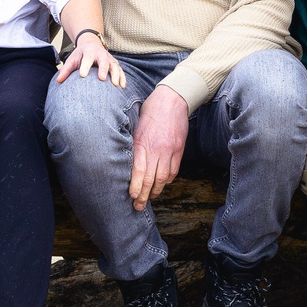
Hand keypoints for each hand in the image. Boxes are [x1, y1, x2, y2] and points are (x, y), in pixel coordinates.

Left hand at [54, 31, 125, 89]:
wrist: (92, 45)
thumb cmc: (81, 55)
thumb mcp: (72, 59)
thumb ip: (66, 70)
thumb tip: (58, 81)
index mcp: (89, 52)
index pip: (87, 58)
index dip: (85, 66)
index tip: (82, 75)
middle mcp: (101, 54)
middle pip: (104, 61)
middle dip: (103, 69)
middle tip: (102, 79)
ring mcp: (110, 59)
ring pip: (115, 66)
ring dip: (116, 75)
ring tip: (116, 85)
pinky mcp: (116, 64)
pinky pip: (121, 71)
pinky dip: (123, 78)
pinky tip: (122, 87)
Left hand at [129, 86, 188, 209]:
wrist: (173, 99)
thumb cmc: (150, 111)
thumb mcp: (136, 126)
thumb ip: (134, 145)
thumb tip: (127, 163)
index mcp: (143, 143)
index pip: (138, 171)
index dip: (135, 187)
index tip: (132, 197)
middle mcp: (157, 149)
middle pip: (150, 179)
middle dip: (144, 195)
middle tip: (139, 206)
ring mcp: (170, 151)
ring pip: (163, 178)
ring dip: (156, 190)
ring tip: (150, 197)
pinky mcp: (179, 150)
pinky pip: (174, 171)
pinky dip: (167, 180)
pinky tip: (162, 184)